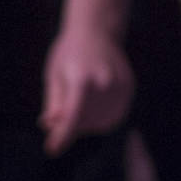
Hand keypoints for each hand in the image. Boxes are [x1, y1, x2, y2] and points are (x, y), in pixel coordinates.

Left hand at [40, 22, 134, 155]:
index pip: (72, 116)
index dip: (62, 136)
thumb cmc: (69, 53)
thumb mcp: (54, 75)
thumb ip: (54, 103)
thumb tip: (52, 127)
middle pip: (85, 121)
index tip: (51, 149)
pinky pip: (114, 116)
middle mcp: (105, 84)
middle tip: (59, 115)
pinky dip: (101, 116)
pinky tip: (93, 101)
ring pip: (101, 122)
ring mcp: (120, 87)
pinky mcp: (129, 89)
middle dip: (70, 124)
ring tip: (79, 101)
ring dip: (86, 122)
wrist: (97, 30)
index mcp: (82, 79)